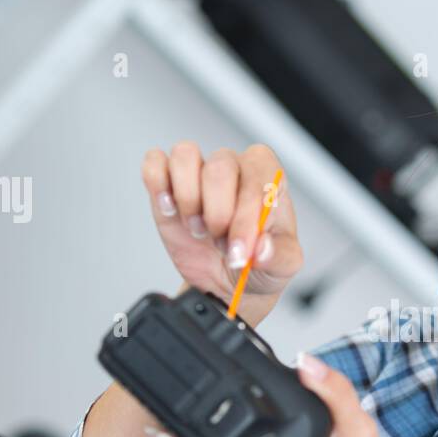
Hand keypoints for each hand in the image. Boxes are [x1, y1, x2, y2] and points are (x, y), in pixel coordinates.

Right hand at [142, 142, 302, 326]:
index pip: (256, 180)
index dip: (245, 217)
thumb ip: (279, 257)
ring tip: (197, 227)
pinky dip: (158, 186)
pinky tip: (170, 211)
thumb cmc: (257, 261)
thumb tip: (262, 247)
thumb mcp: (282, 266)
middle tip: (220, 242)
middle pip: (219, 169)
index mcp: (268, 179)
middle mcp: (235, 167)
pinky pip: (155, 163)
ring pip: (185, 156)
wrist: (227, 280)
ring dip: (188, 199)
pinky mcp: (169, 182)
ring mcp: (200, 172)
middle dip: (217, 215)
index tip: (239, 251)